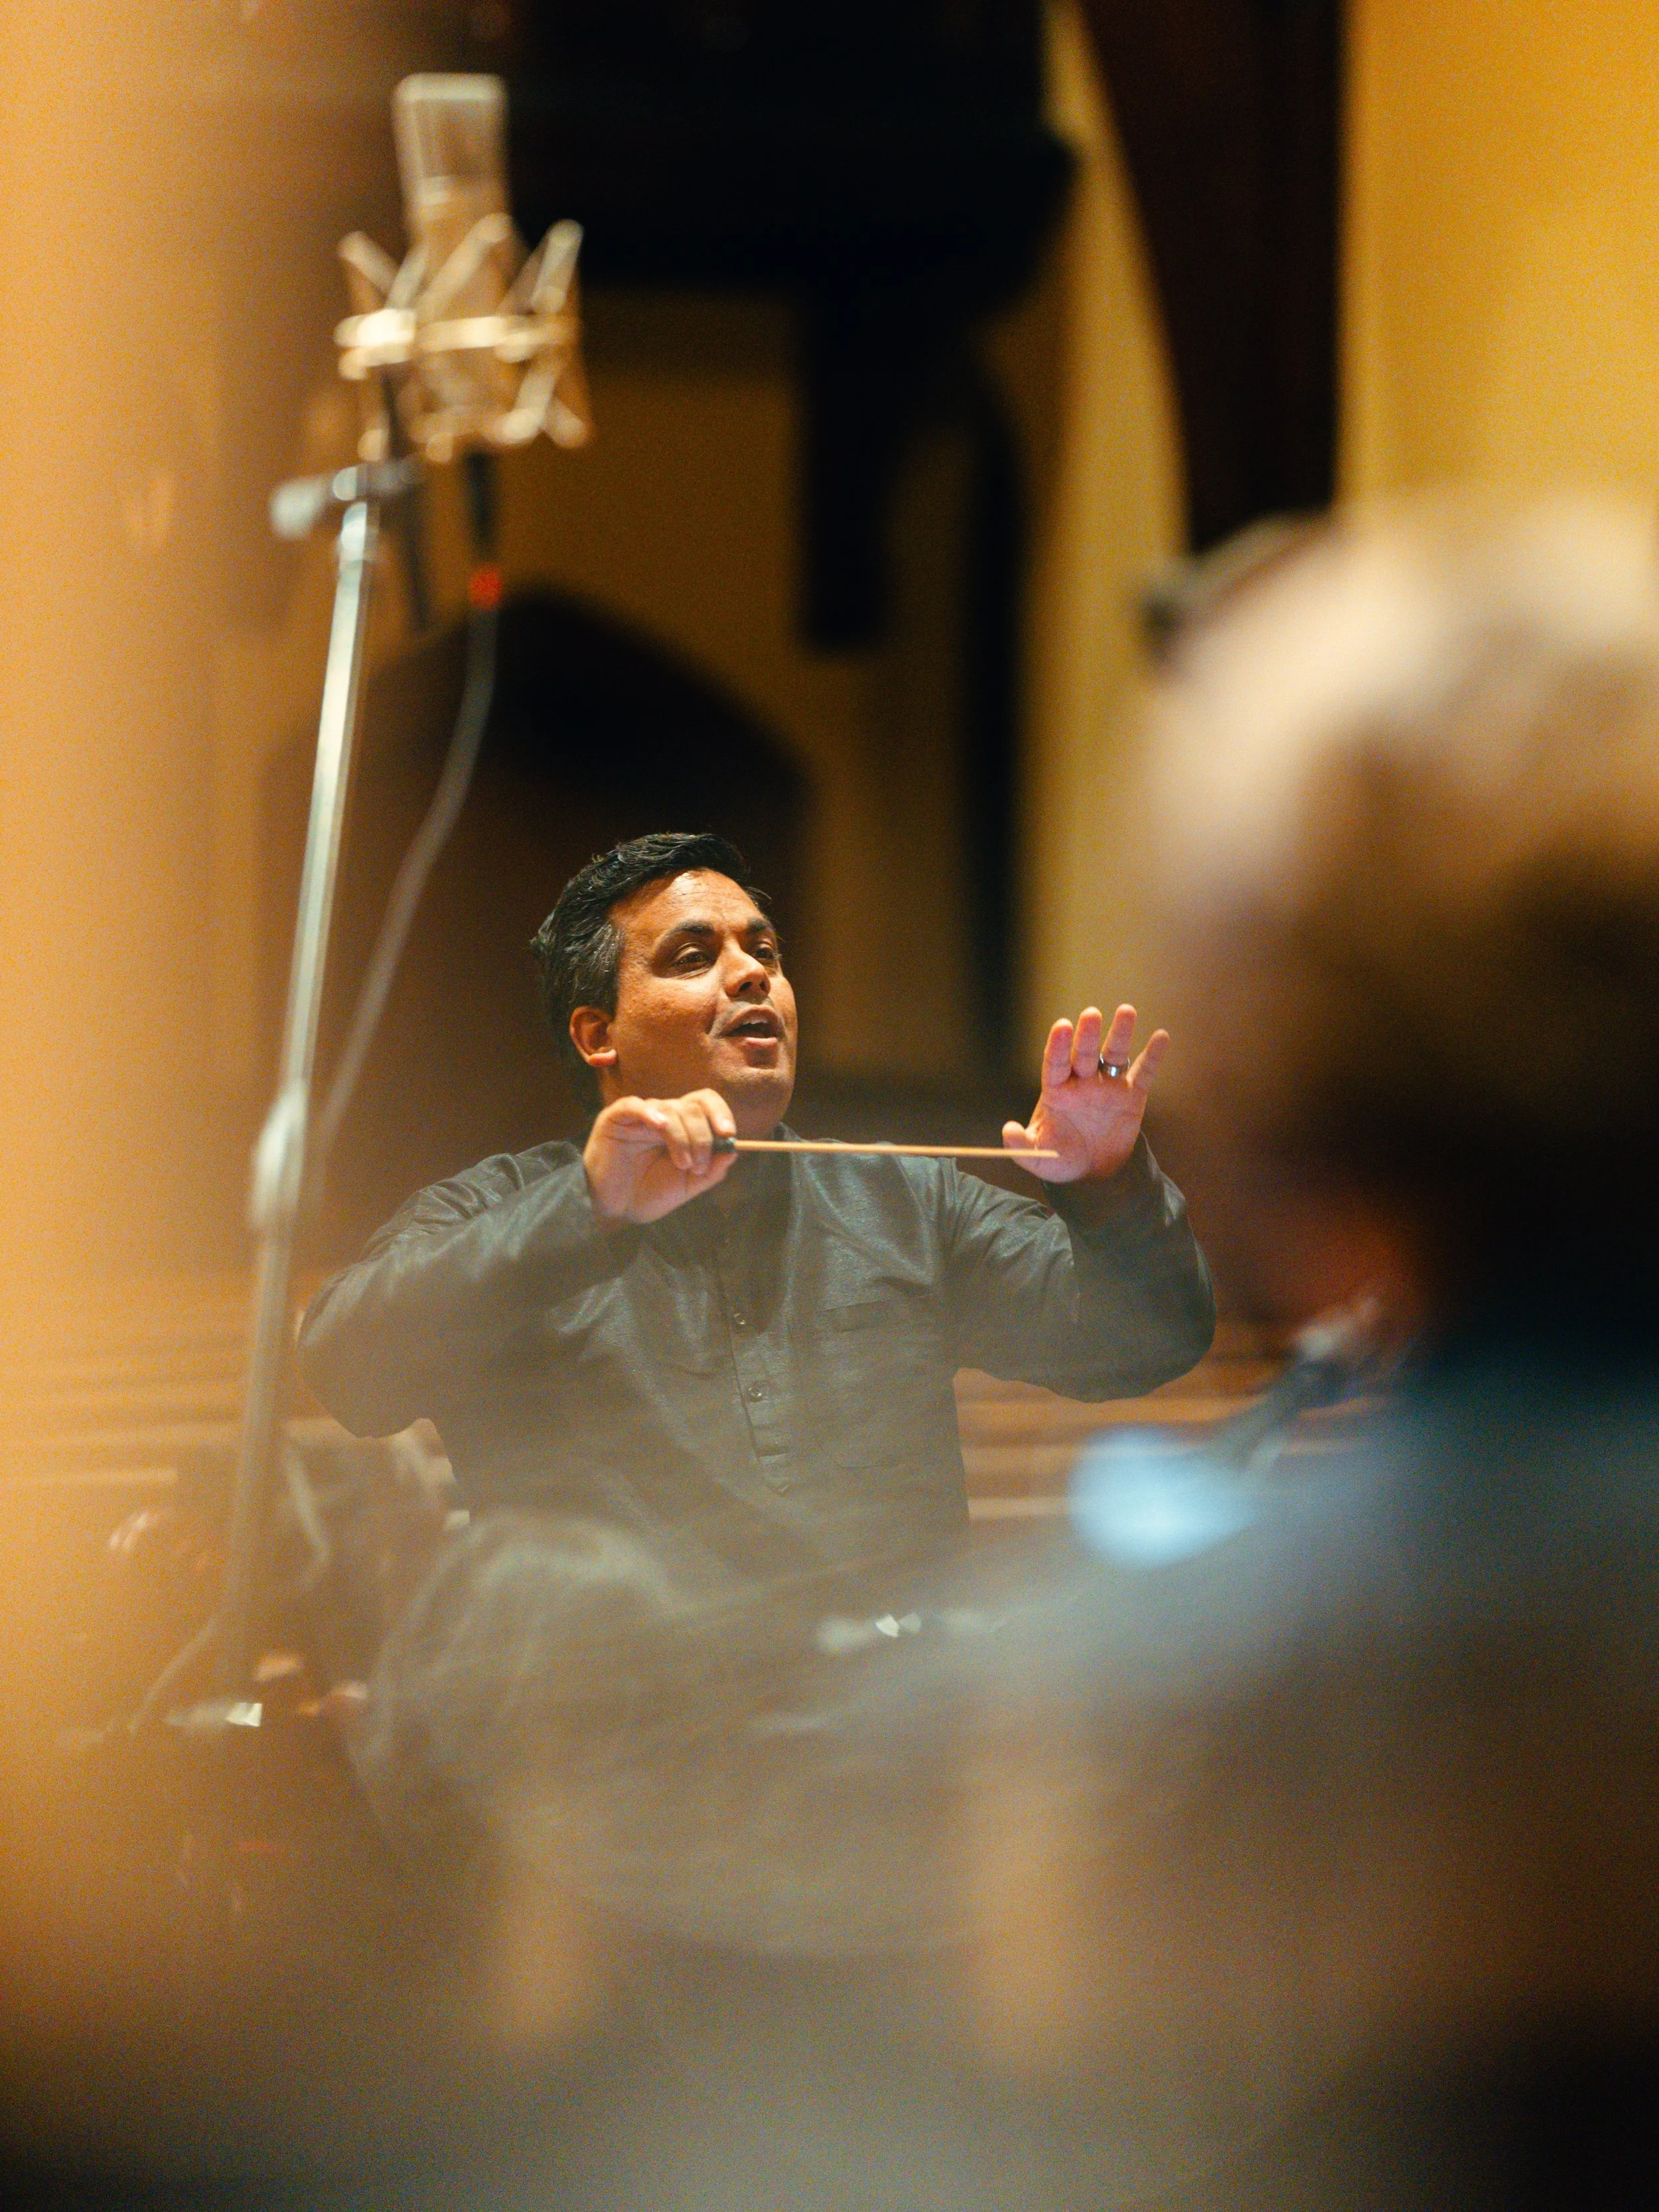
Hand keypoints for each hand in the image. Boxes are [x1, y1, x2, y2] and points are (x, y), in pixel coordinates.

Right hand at [584, 1089, 739, 1223]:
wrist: (615, 1210)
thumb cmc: (649, 1194)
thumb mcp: (688, 1186)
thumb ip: (712, 1170)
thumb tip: (734, 1150)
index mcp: (682, 1126)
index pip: (704, 1103)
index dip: (720, 1113)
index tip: (728, 1134)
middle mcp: (663, 1116)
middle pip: (692, 1105)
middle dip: (702, 1135)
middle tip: (698, 1164)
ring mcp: (640, 1116)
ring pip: (669, 1108)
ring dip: (683, 1137)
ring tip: (682, 1165)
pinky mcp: (616, 1118)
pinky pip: (635, 1105)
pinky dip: (651, 1114)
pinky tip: (660, 1127)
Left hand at [1003, 1004, 1167, 1184]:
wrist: (1092, 1173)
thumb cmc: (1060, 1158)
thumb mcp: (1037, 1157)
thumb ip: (1021, 1144)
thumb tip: (1008, 1130)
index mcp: (1057, 1090)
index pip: (1056, 1062)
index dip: (1058, 1045)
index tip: (1062, 1026)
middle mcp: (1082, 1081)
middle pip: (1084, 1053)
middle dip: (1087, 1034)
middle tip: (1091, 1014)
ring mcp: (1108, 1085)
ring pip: (1114, 1054)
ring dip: (1120, 1033)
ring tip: (1126, 1011)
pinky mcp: (1132, 1095)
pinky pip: (1143, 1072)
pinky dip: (1153, 1055)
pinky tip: (1161, 1038)